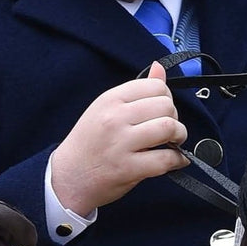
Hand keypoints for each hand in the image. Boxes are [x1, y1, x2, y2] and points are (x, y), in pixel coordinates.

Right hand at [50, 62, 188, 214]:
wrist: (67, 177)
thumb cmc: (88, 143)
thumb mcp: (104, 109)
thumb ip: (134, 92)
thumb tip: (159, 68)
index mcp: (110, 100)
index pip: (155, 86)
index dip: (166, 98)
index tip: (161, 111)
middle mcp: (115, 118)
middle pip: (166, 106)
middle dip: (174, 118)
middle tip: (168, 129)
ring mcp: (121, 144)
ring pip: (169, 128)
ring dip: (179, 136)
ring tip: (172, 142)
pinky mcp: (128, 168)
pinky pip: (166, 159)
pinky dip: (177, 160)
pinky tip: (174, 160)